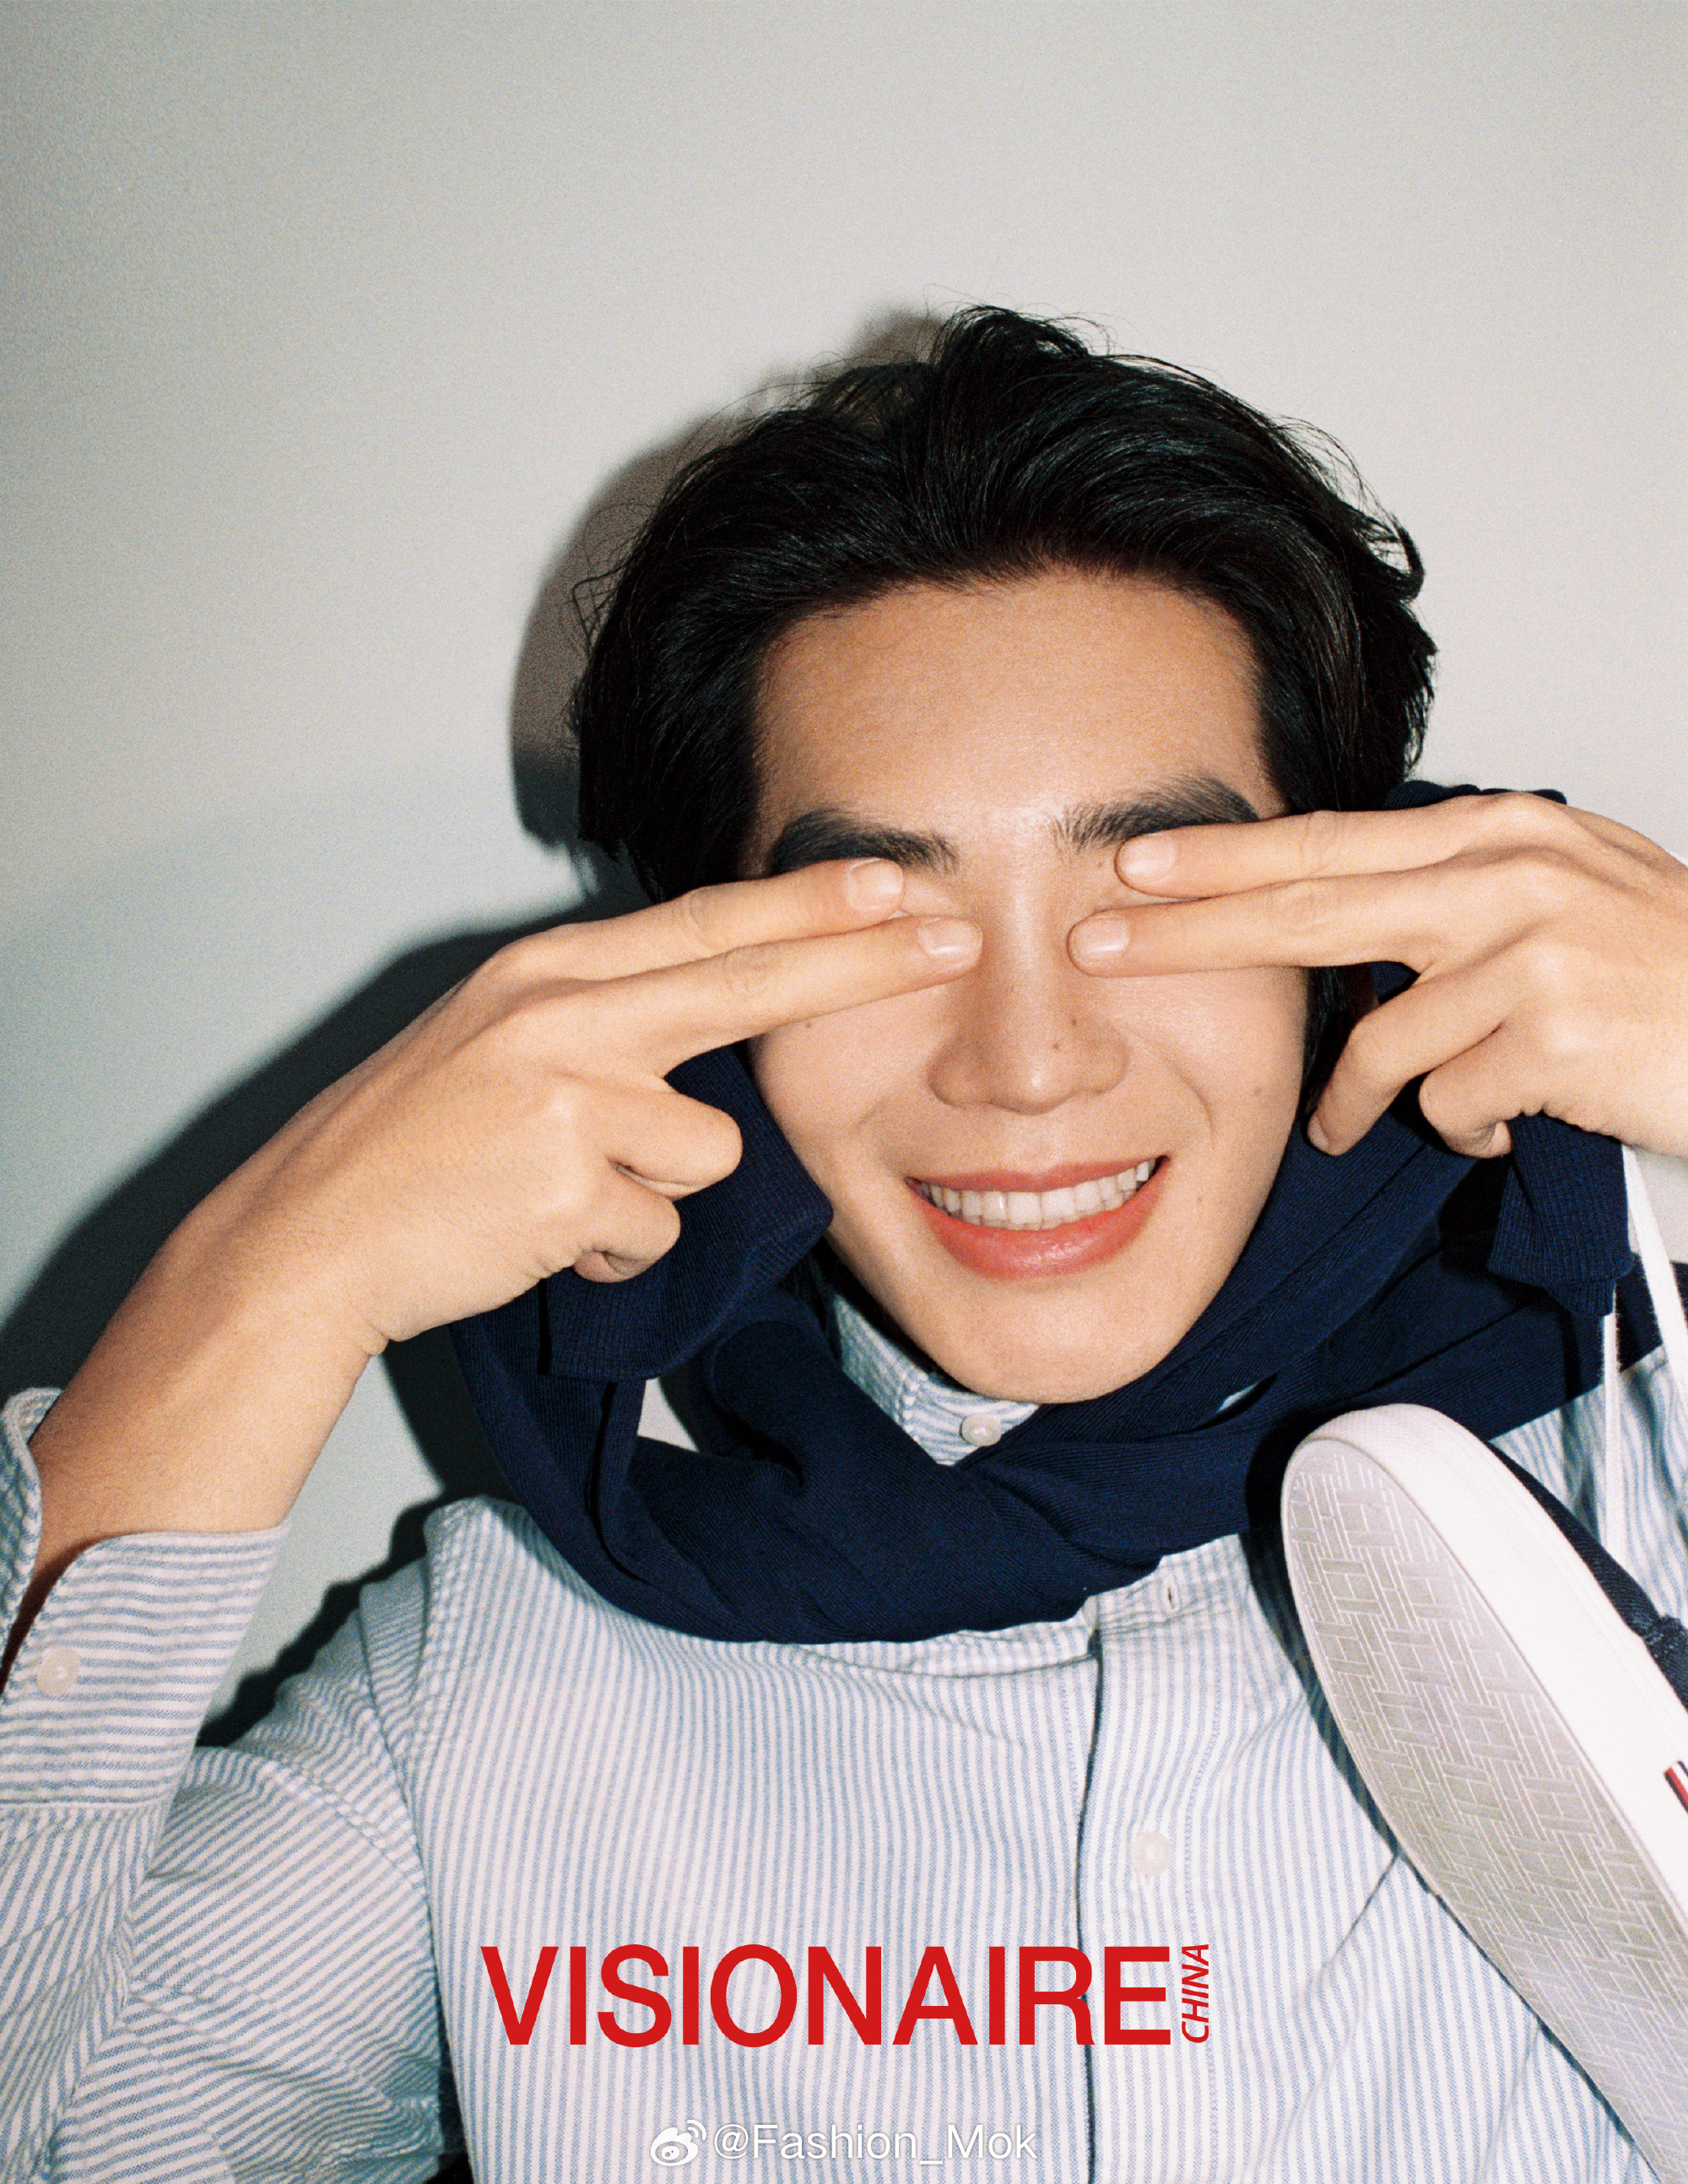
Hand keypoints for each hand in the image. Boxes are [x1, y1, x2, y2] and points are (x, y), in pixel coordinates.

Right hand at [217, 858, 981, 1350]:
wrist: (311, 1232)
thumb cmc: (413, 1144)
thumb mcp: (499, 1038)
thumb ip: (605, 1016)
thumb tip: (716, 1012)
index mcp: (549, 972)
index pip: (706, 925)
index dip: (810, 904)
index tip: (896, 883)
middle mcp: (563, 1014)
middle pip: (749, 981)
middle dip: (865, 962)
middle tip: (958, 939)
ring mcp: (565, 1097)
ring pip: (707, 1148)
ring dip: (654, 1190)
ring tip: (561, 1193)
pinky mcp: (568, 1187)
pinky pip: (655, 1229)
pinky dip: (611, 1251)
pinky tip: (538, 1234)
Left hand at [1067, 793, 1687, 1160]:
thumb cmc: (1670, 975)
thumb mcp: (1564, 898)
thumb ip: (1457, 897)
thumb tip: (1345, 921)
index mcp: (1498, 837)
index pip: (1330, 842)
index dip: (1223, 856)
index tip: (1134, 862)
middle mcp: (1507, 875)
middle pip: (1309, 905)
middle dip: (1188, 930)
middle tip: (1094, 940)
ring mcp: (1531, 949)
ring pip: (1379, 1039)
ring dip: (1357, 1102)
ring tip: (1360, 1126)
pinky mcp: (1551, 1031)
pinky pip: (1448, 1104)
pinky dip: (1464, 1131)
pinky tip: (1511, 1121)